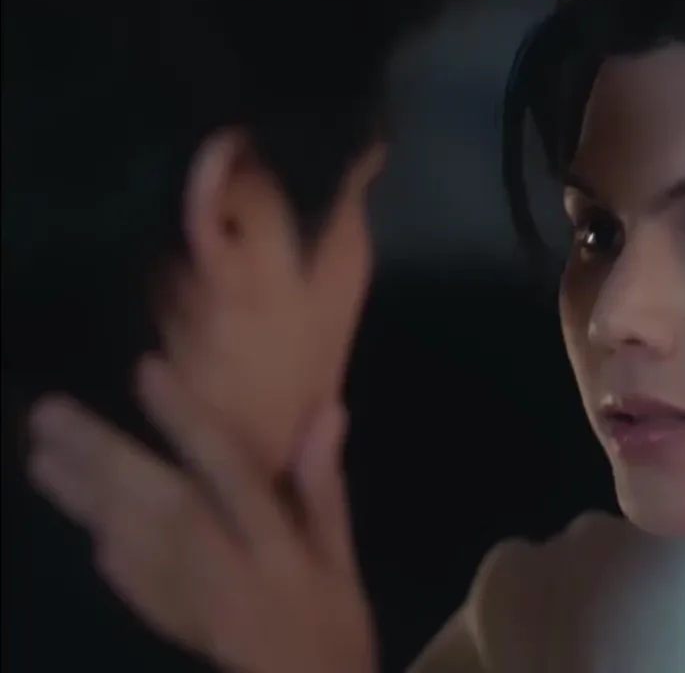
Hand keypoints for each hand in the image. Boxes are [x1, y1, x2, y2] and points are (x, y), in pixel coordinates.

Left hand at [27, 357, 376, 672]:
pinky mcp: (165, 618)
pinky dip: (98, 540)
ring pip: (128, 536)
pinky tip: (72, 507)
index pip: (228, 471)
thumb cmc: (330, 614)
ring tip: (41, 451)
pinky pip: (124, 576)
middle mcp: (226, 566)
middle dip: (103, 455)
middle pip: (159, 503)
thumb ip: (324, 484)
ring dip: (80, 492)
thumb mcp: (340, 551)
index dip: (185, 422)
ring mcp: (188, 597)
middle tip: (51, 413)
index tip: (146, 370)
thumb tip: (328, 409)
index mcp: (276, 545)